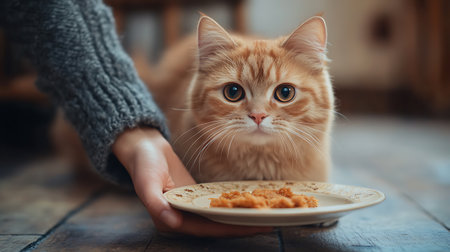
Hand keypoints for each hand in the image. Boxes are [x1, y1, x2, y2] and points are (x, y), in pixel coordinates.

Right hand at [112, 127, 271, 235]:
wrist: (144, 148)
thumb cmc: (143, 164)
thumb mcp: (145, 181)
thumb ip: (155, 203)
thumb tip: (172, 222)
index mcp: (170, 220)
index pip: (206, 229)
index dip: (231, 230)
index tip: (255, 227)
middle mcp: (182, 218)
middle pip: (217, 226)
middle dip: (243, 226)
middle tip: (270, 222)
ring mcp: (190, 208)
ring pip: (219, 217)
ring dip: (241, 217)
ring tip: (266, 214)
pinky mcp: (196, 197)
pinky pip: (216, 204)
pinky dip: (232, 204)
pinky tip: (250, 200)